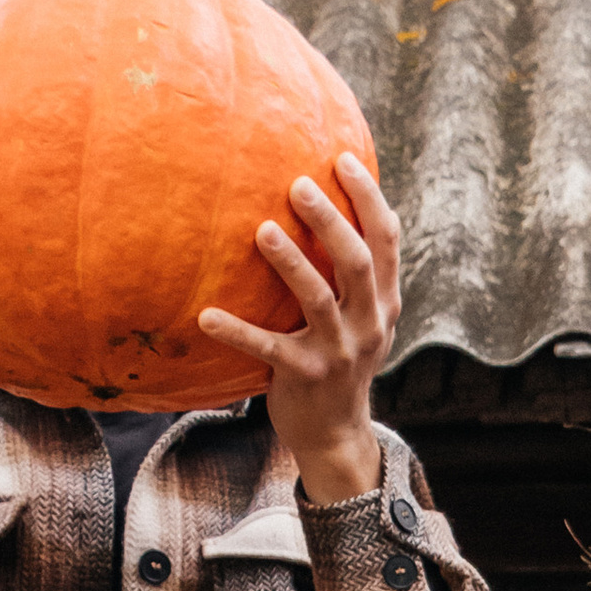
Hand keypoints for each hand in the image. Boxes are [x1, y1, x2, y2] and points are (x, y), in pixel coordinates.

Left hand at [201, 153, 398, 506]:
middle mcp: (368, 324)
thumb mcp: (362, 317)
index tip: (342, 158)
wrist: (335, 432)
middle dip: (330, 220)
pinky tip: (204, 316)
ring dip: (291, 262)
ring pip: (318, 299)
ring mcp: (338, 352)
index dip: (368, 197)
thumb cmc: (339, 359)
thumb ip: (356, 273)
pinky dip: (236, 332)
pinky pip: (268, 349)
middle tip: (297, 184)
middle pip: (355, 261)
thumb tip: (328, 200)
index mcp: (384, 301)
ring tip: (262, 230)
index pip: (386, 239)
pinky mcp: (305, 376)